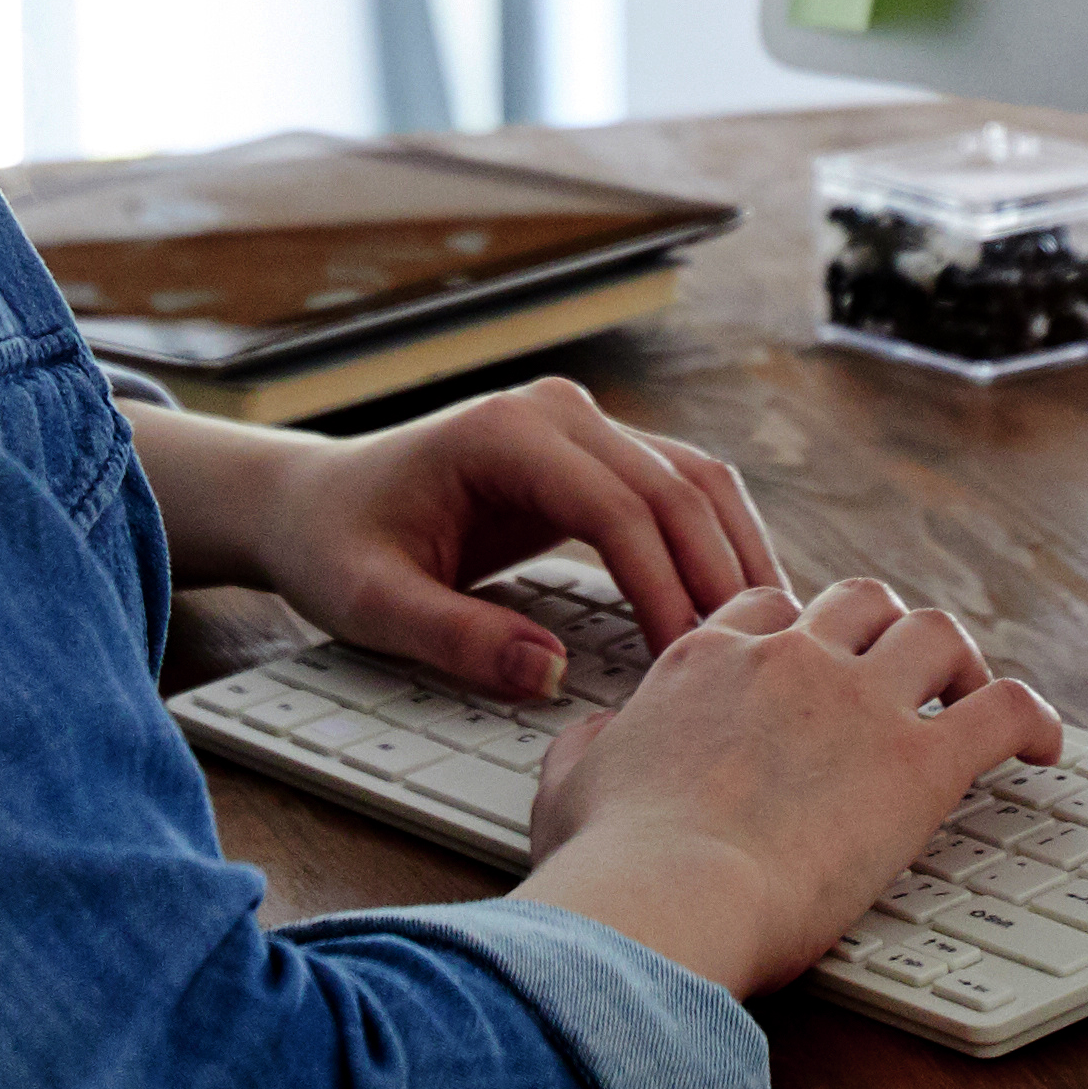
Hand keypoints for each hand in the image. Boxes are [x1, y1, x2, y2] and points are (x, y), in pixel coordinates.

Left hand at [150, 376, 783, 700]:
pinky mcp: (596, 455)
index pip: (617, 508)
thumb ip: (456, 638)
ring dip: (737, 552)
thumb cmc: (334, 546)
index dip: (662, 586)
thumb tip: (551, 674)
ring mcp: (582, 426)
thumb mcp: (372, 605)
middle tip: (757, 662)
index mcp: (503, 434)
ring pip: (696, 480)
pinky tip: (741, 603)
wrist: (314, 502)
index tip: (688, 662)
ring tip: (772, 634)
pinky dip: (717, 542)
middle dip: (719, 574)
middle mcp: (556, 414)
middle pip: (675, 488)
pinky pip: (678, 491)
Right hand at [516, 578, 1062, 998]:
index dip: (800, 634)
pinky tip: (1042, 747)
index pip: (770, 609)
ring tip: (973, 698)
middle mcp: (787, 660)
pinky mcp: (919, 762)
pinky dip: (1032, 720)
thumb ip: (591, 746)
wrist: (664, 899)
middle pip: (861, 602)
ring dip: (960, 662)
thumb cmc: (611, 864)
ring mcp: (857, 702)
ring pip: (937, 635)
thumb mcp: (569, 786)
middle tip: (904, 675)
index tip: (816, 665)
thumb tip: (599, 736)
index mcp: (706, 661)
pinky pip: (1003, 710)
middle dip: (887, 631)